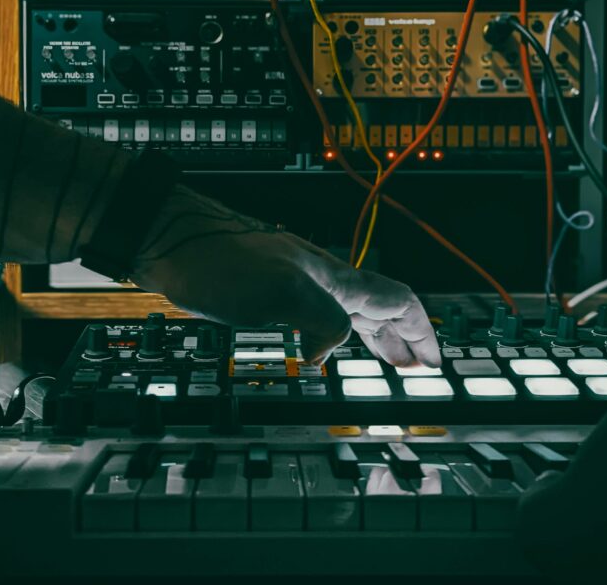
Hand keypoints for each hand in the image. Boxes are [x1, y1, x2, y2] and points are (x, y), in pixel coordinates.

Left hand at [130, 185, 439, 366]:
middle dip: (401, 338)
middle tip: (415, 366)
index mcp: (334, 278)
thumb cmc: (219, 258)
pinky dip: (331, 336)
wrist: (171, 240)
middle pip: (378, 307)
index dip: (421, 331)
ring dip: (371, 336)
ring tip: (382, 358)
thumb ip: (322, 320)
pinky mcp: (266, 291)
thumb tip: (332, 353)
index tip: (435, 361)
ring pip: (347, 310)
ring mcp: (294, 282)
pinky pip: (316, 315)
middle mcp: (320, 278)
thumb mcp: (279, 291)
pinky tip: (316, 345)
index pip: (397, 300)